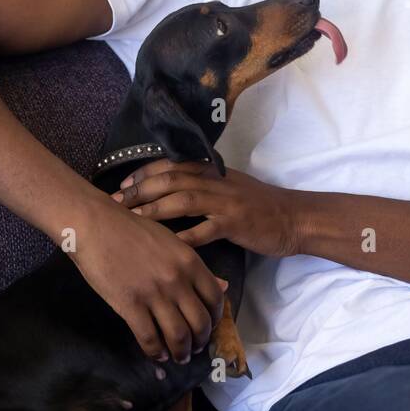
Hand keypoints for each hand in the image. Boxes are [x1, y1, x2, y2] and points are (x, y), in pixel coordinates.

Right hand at [66, 192, 228, 365]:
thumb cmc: (132, 230)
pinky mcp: (130, 305)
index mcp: (190, 262)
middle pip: (200, 322)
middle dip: (200, 341)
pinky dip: (155, 352)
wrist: (96, 224)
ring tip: (178, 356)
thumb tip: (223, 286)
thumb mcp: (172, 243)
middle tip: (195, 348)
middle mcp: (177, 280)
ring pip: (178, 335)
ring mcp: (154, 294)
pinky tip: (156, 354)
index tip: (209, 327)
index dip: (215, 319)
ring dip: (181, 352)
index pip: (215, 299)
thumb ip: (197, 268)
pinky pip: (149, 338)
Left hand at [112, 159, 305, 257]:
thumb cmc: (260, 205)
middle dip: (140, 189)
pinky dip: (183, 236)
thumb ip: (204, 184)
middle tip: (116, 202)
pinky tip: (165, 245)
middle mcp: (216, 182)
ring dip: (154, 209)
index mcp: (214, 172)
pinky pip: (204, 230)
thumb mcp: (231, 187)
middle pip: (171, 179)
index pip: (172, 165)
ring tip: (131, 219)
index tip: (122, 184)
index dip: (144, 173)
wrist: (294, 217)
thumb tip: (171, 188)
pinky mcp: (235, 224)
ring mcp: (226, 202)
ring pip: (183, 200)